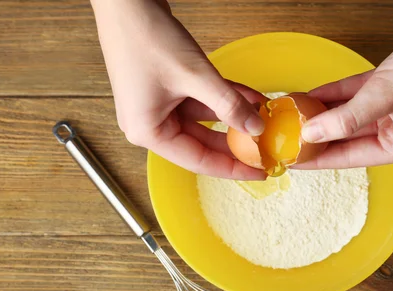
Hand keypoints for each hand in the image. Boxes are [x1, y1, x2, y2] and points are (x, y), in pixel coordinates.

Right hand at [90, 0, 265, 179]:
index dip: (232, 168)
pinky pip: (202, 101)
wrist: (126, 1)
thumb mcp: (195, 76)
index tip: (259, 172)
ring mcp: (158, 106)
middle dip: (237, 140)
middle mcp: (151, 124)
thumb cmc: (145, 36)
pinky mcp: (167, 89)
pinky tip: (250, 97)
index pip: (198, 160)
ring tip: (264, 116)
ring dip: (234, 114)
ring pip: (205, 120)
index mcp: (148, 132)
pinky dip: (224, 98)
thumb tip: (256, 128)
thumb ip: (228, 105)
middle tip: (266, 148)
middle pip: (202, 142)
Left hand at [297, 0, 392, 168]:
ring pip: (348, 115)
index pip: (352, 158)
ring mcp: (392, 107)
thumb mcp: (385, 95)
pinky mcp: (387, 85)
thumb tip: (311, 134)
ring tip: (292, 115)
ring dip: (321, 113)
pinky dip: (332, 95)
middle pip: (347, 138)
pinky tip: (309, 96)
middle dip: (317, 135)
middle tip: (287, 136)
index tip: (293, 160)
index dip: (319, 159)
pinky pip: (352, 95)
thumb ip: (346, 117)